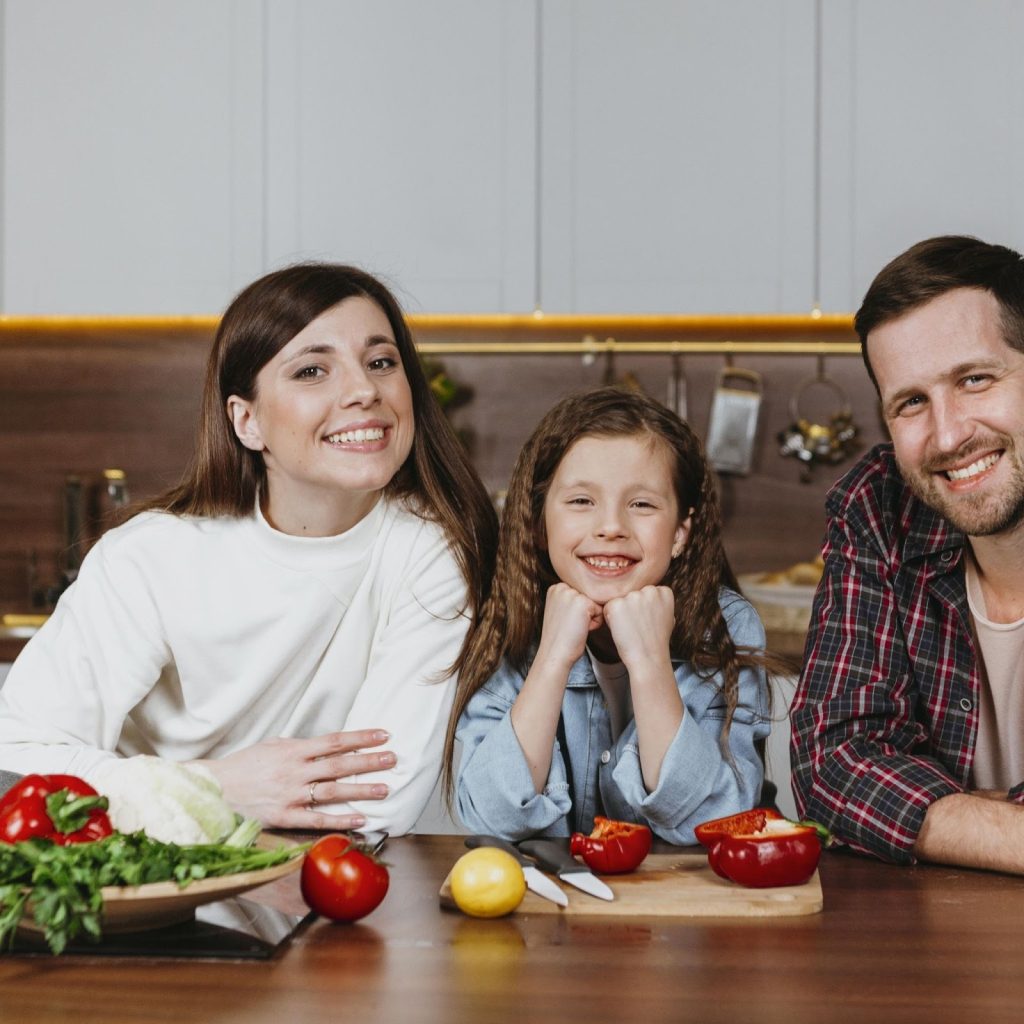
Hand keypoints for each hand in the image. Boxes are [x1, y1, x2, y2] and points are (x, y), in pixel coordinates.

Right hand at [195, 729, 394, 829]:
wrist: (214, 790)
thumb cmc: (242, 767)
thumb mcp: (270, 747)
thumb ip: (296, 746)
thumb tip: (320, 745)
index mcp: (292, 750)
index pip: (334, 741)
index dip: (360, 738)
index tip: (383, 735)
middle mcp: (294, 771)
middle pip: (339, 764)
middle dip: (368, 761)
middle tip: (393, 759)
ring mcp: (290, 795)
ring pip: (332, 791)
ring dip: (361, 790)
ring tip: (385, 789)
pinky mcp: (284, 817)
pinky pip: (317, 820)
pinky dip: (339, 820)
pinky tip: (360, 820)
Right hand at [536, 583, 603, 670]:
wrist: (554, 653)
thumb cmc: (560, 638)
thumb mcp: (560, 611)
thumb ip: (570, 599)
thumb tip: (592, 595)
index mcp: (555, 588)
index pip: (581, 594)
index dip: (578, 611)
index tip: (565, 621)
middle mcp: (561, 587)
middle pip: (589, 597)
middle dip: (585, 613)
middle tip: (570, 626)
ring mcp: (571, 593)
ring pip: (595, 603)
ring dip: (590, 618)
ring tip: (574, 627)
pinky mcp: (582, 602)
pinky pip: (600, 611)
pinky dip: (595, 623)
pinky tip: (580, 629)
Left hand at [603, 585, 674, 672]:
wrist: (648, 657)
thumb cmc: (656, 641)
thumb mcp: (667, 617)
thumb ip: (659, 602)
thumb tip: (650, 595)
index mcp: (663, 591)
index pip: (646, 591)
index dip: (644, 607)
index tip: (649, 620)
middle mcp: (649, 590)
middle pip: (632, 594)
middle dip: (631, 607)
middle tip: (639, 625)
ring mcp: (633, 596)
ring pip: (620, 600)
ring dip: (621, 612)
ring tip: (632, 628)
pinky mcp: (617, 604)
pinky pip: (608, 607)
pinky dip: (610, 618)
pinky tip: (622, 629)